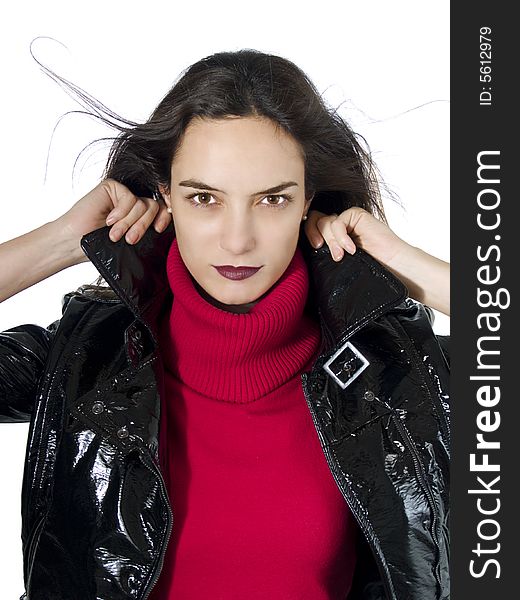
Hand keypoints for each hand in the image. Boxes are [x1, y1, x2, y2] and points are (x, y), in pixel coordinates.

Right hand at [56, 179, 170, 263]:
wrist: (75, 241)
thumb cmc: (99, 245)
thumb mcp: (129, 240)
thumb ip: (146, 233)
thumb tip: (166, 229)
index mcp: (140, 217)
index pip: (161, 211)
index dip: (164, 218)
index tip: (159, 230)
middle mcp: (133, 204)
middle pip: (153, 207)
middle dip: (143, 225)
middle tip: (131, 239)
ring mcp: (123, 194)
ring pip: (142, 204)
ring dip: (129, 223)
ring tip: (115, 235)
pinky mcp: (112, 187)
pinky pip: (129, 198)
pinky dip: (121, 212)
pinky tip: (109, 221)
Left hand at [304, 206, 449, 314]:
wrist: (393, 267)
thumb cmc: (367, 270)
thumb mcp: (337, 266)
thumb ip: (321, 258)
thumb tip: (296, 260)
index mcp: (328, 239)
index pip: (308, 229)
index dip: (303, 236)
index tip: (308, 251)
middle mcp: (336, 228)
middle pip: (312, 221)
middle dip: (312, 235)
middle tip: (318, 249)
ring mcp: (346, 220)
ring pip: (324, 221)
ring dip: (330, 240)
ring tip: (340, 256)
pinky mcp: (356, 215)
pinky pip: (338, 220)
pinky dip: (340, 235)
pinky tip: (350, 249)